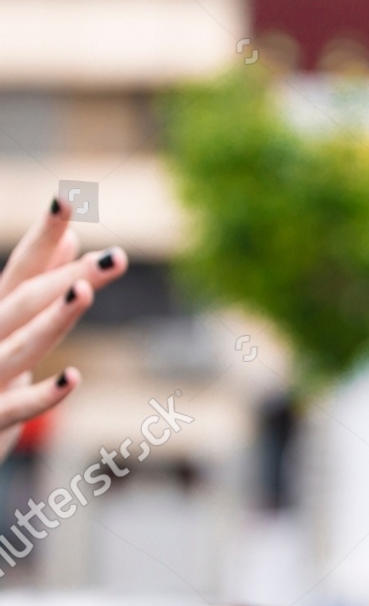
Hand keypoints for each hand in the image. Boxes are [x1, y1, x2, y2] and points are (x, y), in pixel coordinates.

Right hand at [0, 197, 128, 459]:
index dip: (45, 235)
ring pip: (22, 345)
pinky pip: (19, 407)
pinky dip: (44, 395)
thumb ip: (40, 281)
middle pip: (29, 300)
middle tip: (118, 256)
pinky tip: (73, 378)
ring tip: (85, 292)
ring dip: (54, 320)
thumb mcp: (14, 323)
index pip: (25, 268)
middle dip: (70, 276)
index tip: (68, 199)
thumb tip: (71, 236)